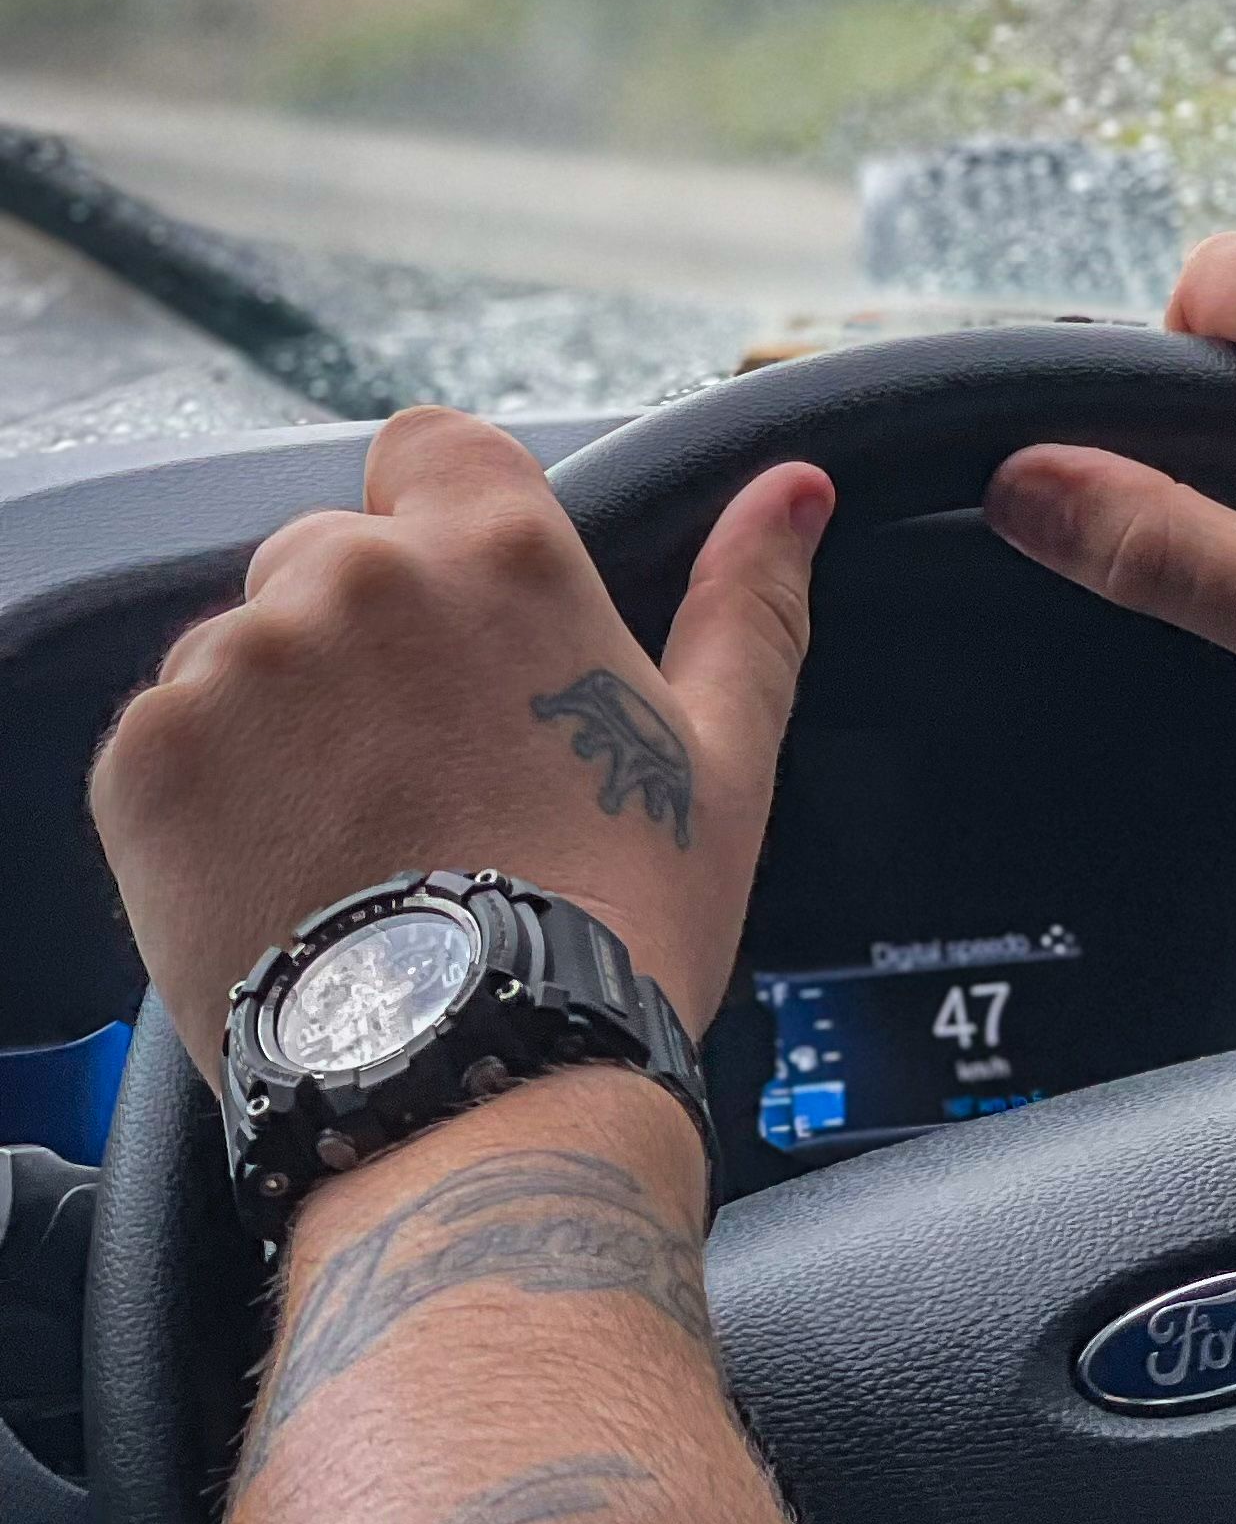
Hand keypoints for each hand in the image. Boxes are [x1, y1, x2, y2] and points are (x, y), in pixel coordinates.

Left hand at [93, 408, 829, 1074]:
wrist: (481, 1078)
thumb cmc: (618, 921)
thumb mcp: (720, 760)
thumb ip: (749, 602)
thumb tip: (796, 487)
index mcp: (500, 555)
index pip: (433, 446)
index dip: (443, 519)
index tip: (462, 621)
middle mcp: (356, 577)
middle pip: (332, 554)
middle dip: (365, 639)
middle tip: (420, 772)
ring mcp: (239, 663)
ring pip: (243, 648)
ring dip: (282, 717)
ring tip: (351, 840)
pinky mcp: (151, 754)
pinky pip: (168, 735)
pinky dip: (211, 794)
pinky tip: (284, 872)